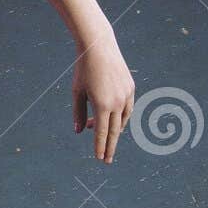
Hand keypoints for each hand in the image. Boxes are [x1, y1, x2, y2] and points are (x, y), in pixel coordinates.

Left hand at [71, 32, 134, 163]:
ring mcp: (126, 95)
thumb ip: (78, 112)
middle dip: (109, 146)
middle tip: (106, 160)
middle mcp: (117, 102)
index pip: (101, 132)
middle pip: (114, 131)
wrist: (99, 47)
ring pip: (122, 121)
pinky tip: (113, 121)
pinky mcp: (131, 88)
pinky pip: (127, 109)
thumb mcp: (77, 91)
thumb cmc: (83, 69)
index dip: (100, 146)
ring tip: (104, 138)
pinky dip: (121, 118)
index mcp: (102, 105)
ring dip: (113, 131)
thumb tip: (79, 131)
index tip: (99, 158)